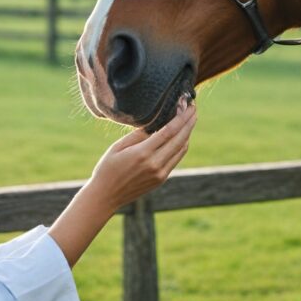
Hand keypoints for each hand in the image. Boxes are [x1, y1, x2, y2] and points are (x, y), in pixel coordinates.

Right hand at [89, 95, 196, 210]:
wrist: (106, 196)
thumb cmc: (107, 168)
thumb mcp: (118, 146)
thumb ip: (138, 134)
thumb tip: (155, 124)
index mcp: (143, 153)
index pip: (169, 131)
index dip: (181, 117)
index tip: (188, 104)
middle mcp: (155, 164)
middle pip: (180, 139)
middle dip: (189, 122)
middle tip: (194, 107)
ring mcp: (160, 173)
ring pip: (181, 149)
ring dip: (188, 133)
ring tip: (190, 119)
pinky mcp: (161, 179)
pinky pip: (176, 158)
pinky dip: (182, 145)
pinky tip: (182, 136)